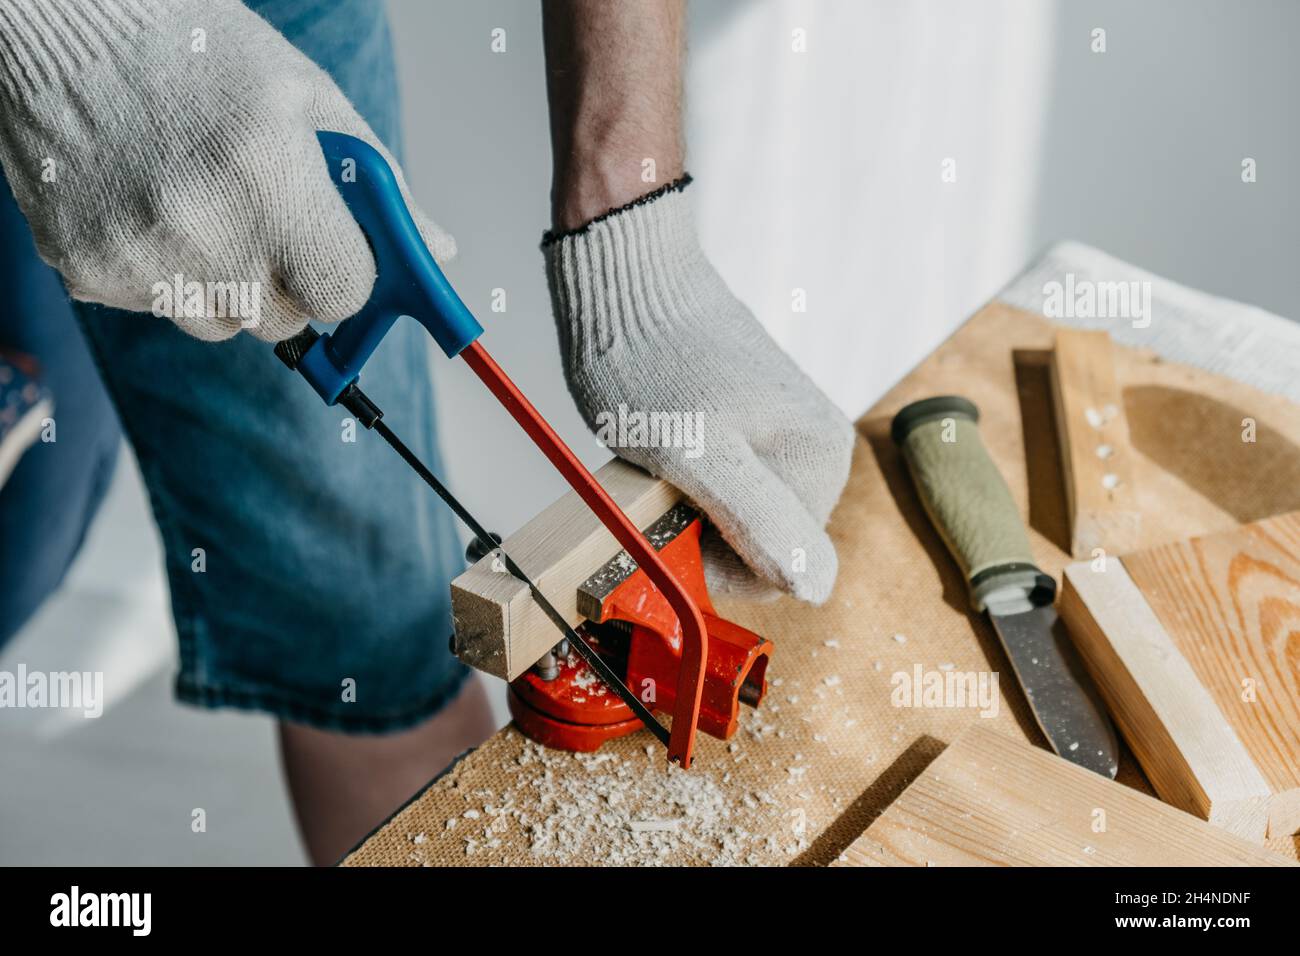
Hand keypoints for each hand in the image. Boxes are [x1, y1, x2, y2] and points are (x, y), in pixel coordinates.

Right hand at [0, 0, 452, 340]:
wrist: (66, 29)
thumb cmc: (199, 54)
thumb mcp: (309, 100)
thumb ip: (381, 186)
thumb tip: (436, 249)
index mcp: (269, 179)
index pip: (342, 296)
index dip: (348, 278)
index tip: (341, 255)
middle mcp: (202, 229)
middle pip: (283, 321)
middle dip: (290, 282)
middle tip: (268, 220)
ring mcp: (138, 257)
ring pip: (222, 325)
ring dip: (230, 285)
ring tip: (206, 207)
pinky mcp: (87, 270)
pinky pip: (159, 308)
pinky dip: (170, 274)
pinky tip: (154, 208)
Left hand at [544, 184, 854, 602]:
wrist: (627, 272)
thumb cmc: (650, 360)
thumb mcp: (697, 455)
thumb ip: (759, 524)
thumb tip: (817, 591)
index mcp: (819, 460)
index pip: (779, 571)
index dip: (714, 564)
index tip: (668, 523)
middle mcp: (820, 446)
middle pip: (764, 541)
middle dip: (706, 528)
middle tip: (661, 479)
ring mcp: (790, 427)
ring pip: (743, 510)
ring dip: (695, 500)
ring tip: (664, 449)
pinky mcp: (759, 413)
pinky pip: (731, 475)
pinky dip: (693, 471)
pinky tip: (670, 434)